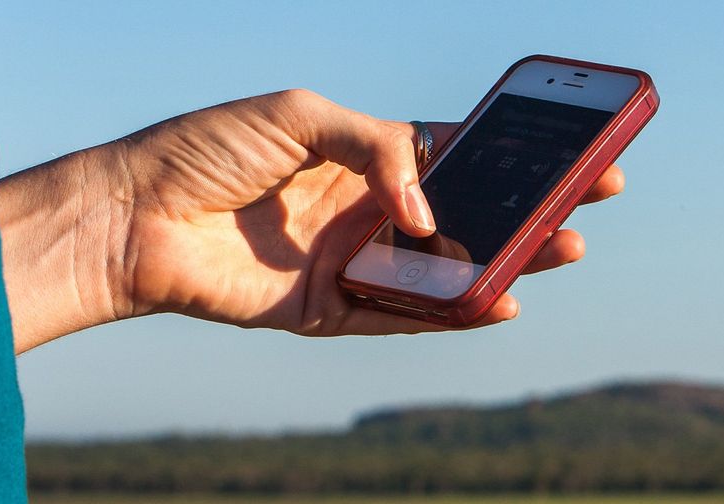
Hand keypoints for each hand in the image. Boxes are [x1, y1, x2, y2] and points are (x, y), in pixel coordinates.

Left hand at [0, 90, 624, 351]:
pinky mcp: (329, 309)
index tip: (572, 149)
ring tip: (561, 250)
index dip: (513, 153)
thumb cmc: (207, 150)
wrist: (133, 216)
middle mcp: (365, 207)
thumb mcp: (299, 116)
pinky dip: (453, 313)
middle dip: (529, 209)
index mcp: (362, 152)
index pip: (456, 152)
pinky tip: (499, 299)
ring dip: (506, 260)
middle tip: (590, 204)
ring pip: (446, 268)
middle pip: (467, 213)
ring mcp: (351, 260)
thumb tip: (428, 205)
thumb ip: (375, 146)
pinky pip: (404, 316)